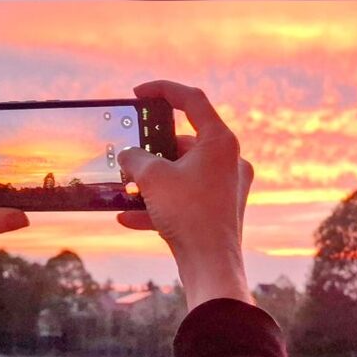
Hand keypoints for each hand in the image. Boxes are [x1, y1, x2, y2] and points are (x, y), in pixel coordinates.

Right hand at [117, 81, 253, 309]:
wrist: (211, 266)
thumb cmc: (189, 215)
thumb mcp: (151, 178)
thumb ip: (135, 157)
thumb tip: (129, 157)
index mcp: (221, 142)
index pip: (192, 100)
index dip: (163, 90)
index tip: (138, 93)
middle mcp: (230, 160)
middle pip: (185, 141)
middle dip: (152, 149)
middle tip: (129, 153)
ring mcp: (228, 187)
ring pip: (183, 173)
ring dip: (152, 180)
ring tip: (126, 187)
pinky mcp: (221, 211)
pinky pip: (185, 199)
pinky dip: (160, 203)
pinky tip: (128, 217)